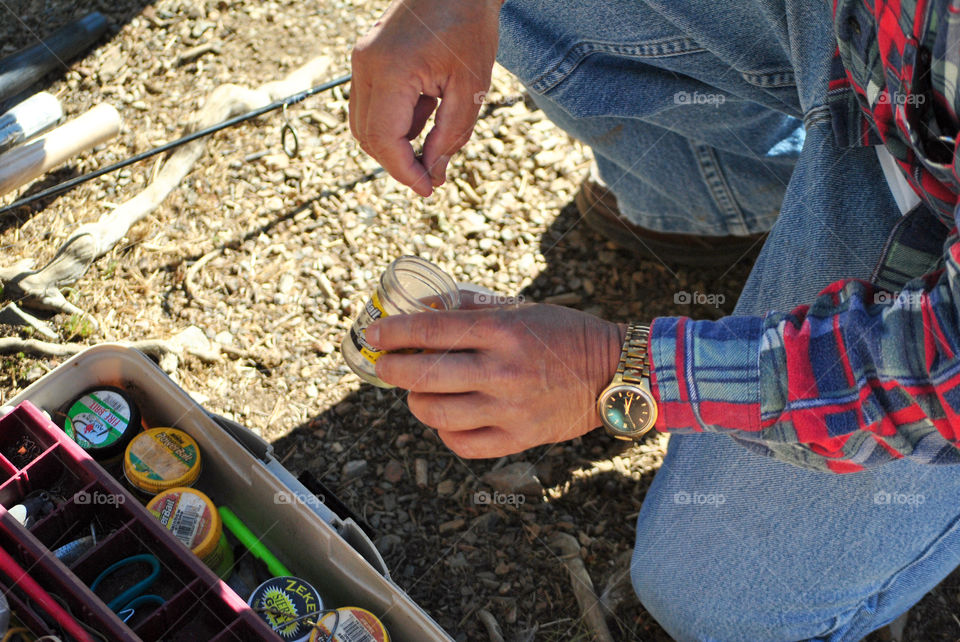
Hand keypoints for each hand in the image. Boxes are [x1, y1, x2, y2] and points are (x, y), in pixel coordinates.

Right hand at [349, 0, 500, 196]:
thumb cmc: (470, 27)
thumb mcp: (471, 88)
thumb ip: (451, 135)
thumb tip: (435, 175)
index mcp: (390, 71)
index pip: (384, 140)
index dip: (405, 172)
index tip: (428, 189)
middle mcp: (366, 65)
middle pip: (367, 136)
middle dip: (398, 162)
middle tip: (432, 176)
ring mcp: (361, 60)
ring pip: (365, 123)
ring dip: (397, 141)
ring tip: (437, 133)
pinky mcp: (367, 58)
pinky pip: (372, 103)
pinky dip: (397, 119)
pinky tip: (429, 107)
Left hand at [366, 301, 626, 457]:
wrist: (615, 372)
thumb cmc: (565, 334)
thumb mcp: (520, 308)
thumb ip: (471, 308)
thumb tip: (425, 308)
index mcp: (502, 331)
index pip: (430, 331)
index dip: (393, 333)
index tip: (374, 335)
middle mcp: (501, 371)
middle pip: (423, 374)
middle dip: (391, 368)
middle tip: (385, 364)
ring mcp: (509, 409)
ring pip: (434, 412)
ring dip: (414, 400)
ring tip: (416, 392)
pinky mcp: (518, 439)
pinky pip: (461, 443)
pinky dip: (443, 431)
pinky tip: (445, 417)